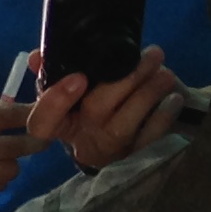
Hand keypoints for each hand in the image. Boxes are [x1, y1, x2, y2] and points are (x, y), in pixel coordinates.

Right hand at [26, 51, 187, 173]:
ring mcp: (111, 151)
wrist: (132, 136)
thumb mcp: (74, 91)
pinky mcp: (137, 157)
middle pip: (94, 112)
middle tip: (151, 54)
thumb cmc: (97, 106)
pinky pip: (149, 139)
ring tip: (166, 72)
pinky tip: (173, 99)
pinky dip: (163, 117)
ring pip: (123, 126)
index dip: (56, 102)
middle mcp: (83, 139)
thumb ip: (55, 73)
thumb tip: (37, 57)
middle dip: (124, 80)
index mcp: (61, 124)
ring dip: (147, 94)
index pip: (43, 122)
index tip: (79, 77)